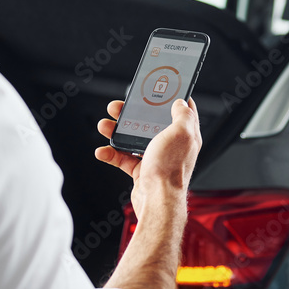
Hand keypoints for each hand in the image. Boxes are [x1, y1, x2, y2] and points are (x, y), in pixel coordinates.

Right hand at [95, 99, 201, 219]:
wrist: (157, 201)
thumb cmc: (170, 170)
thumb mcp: (180, 133)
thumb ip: (183, 115)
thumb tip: (181, 101)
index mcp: (185, 135)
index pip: (182, 111)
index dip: (172, 97)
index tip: (159, 87)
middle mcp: (172, 146)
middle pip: (150, 122)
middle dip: (132, 113)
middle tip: (118, 106)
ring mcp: (156, 158)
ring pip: (133, 139)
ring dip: (116, 131)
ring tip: (104, 125)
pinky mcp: (142, 171)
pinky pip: (123, 159)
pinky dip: (111, 154)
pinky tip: (102, 151)